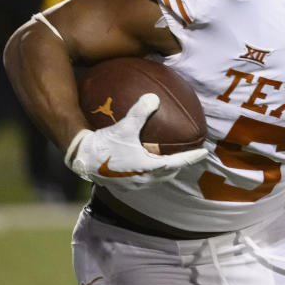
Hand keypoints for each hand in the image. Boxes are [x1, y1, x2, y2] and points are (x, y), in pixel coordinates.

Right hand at [66, 93, 207, 189]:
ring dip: (163, 171)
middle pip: (168, 174)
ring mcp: (132, 185)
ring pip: (155, 180)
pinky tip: (142, 164)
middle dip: (178, 166)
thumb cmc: (103, 144)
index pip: (177, 162)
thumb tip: (154, 97)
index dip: (192, 157)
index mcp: (149, 167)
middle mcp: (143, 179)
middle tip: (186, 156)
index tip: (204, 153)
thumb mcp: (124, 126)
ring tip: (167, 161)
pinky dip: (148, 173)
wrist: (80, 160)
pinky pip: (141, 180)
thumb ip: (140, 112)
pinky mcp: (121, 187)